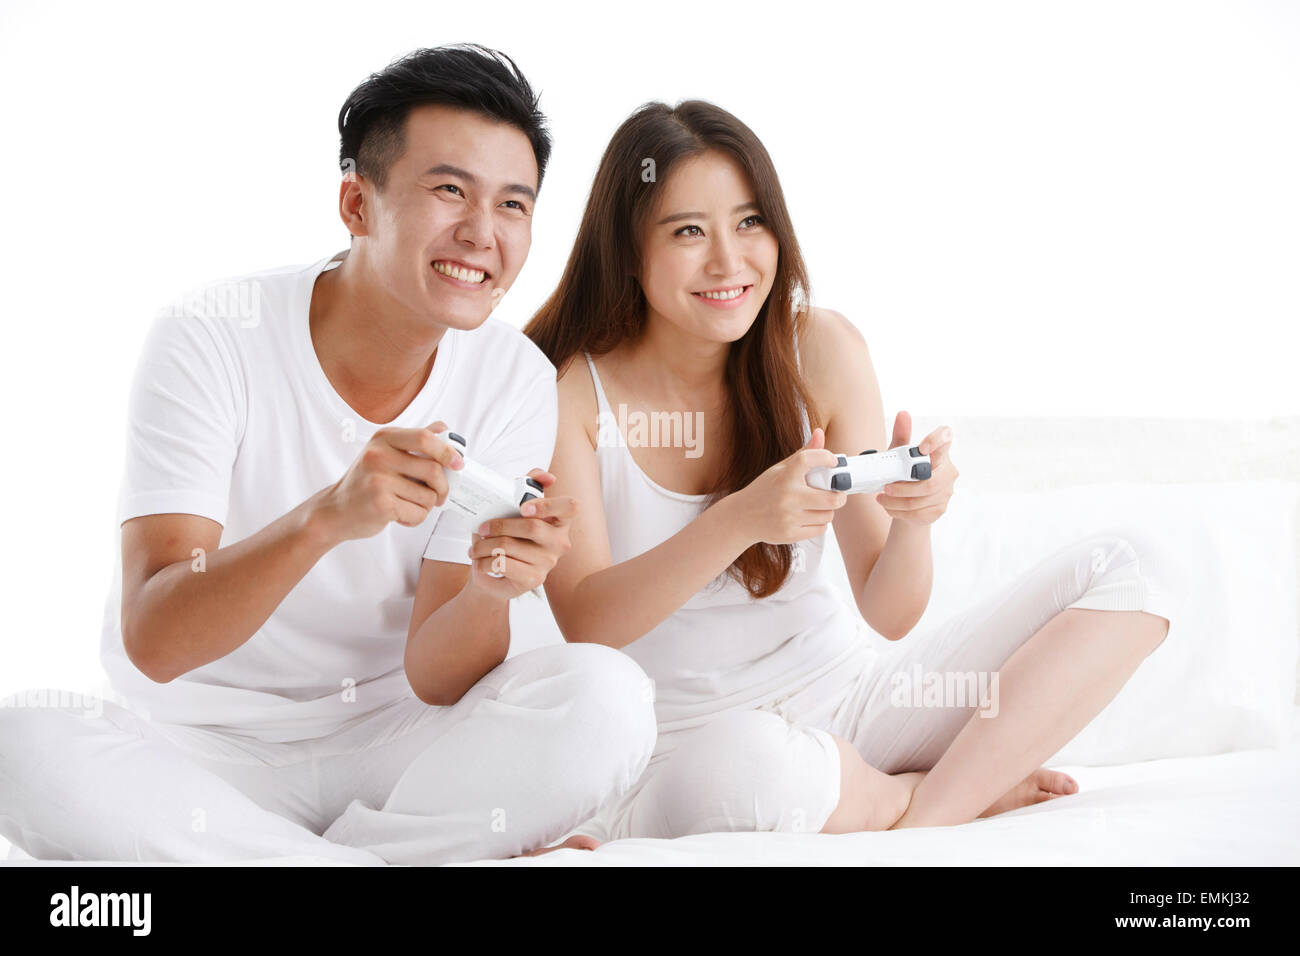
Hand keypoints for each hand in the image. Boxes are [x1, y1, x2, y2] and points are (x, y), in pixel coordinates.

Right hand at [315, 420, 464, 541]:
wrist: (334, 511)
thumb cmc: (364, 482)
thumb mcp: (384, 453)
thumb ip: (413, 441)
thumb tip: (443, 427)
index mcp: (383, 438)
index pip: (425, 437)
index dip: (447, 451)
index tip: (458, 463)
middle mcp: (379, 455)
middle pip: (433, 469)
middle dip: (443, 486)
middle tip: (439, 495)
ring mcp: (379, 480)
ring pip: (428, 495)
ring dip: (426, 506)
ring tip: (409, 504)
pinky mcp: (381, 504)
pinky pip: (418, 513)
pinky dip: (415, 518)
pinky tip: (400, 516)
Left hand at [466, 469, 577, 599]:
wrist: (495, 573)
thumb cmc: (507, 536)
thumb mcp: (514, 508)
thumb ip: (528, 485)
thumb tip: (548, 476)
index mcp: (560, 520)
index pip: (570, 507)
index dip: (547, 505)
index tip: (523, 507)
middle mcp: (560, 542)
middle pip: (532, 527)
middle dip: (500, 525)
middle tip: (481, 529)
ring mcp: (548, 562)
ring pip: (511, 546)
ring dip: (484, 546)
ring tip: (474, 548)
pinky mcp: (534, 579)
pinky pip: (504, 564)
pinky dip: (484, 562)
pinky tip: (480, 562)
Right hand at [727, 427, 847, 545]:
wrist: (741, 517)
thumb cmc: (764, 490)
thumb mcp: (780, 470)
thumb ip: (803, 454)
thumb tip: (819, 433)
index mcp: (784, 475)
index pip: (810, 459)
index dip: (826, 457)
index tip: (833, 462)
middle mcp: (787, 495)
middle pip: (831, 499)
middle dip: (840, 497)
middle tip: (838, 494)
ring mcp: (788, 516)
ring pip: (828, 515)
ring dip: (827, 510)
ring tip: (817, 506)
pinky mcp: (790, 534)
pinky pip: (820, 529)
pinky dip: (819, 524)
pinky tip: (809, 517)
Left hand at [874, 411, 957, 526]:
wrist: (907, 505)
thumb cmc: (904, 475)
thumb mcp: (898, 455)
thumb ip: (901, 437)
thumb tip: (903, 414)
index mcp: (940, 453)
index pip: (946, 438)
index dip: (937, 441)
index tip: (922, 448)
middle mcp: (948, 472)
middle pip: (930, 482)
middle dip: (904, 488)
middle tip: (885, 487)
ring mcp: (946, 492)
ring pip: (921, 500)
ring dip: (896, 501)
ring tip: (882, 498)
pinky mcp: (939, 510)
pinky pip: (918, 513)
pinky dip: (898, 511)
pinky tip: (889, 507)